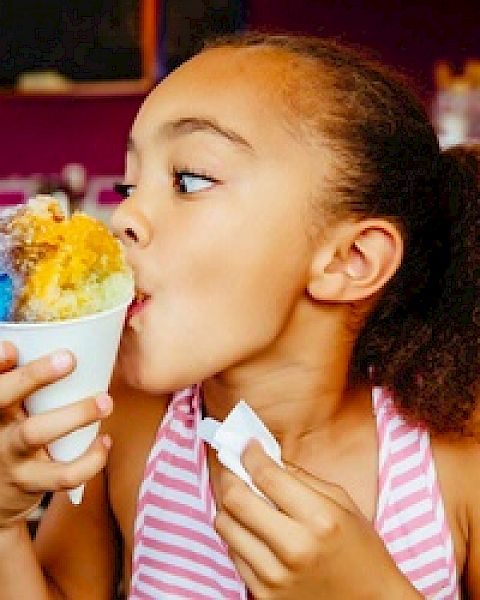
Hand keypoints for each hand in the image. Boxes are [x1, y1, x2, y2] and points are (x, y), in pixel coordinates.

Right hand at [0, 341, 111, 527]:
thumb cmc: (14, 433)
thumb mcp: (11, 408)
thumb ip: (29, 384)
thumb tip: (72, 346)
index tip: (11, 349)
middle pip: (2, 398)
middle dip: (33, 376)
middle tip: (69, 359)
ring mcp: (10, 455)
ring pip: (35, 432)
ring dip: (76, 414)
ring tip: (104, 402)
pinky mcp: (31, 481)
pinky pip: (63, 474)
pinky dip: (91, 459)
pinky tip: (104, 442)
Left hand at [215, 440, 421, 599]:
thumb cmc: (360, 549)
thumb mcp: (342, 503)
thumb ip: (302, 478)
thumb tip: (266, 457)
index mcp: (319, 519)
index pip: (266, 476)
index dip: (250, 454)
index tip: (248, 445)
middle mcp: (294, 548)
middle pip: (235, 499)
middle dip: (230, 474)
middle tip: (235, 466)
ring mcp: (275, 576)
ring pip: (225, 525)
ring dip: (229, 505)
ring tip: (243, 497)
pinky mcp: (264, 595)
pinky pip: (232, 552)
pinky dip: (237, 533)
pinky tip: (252, 527)